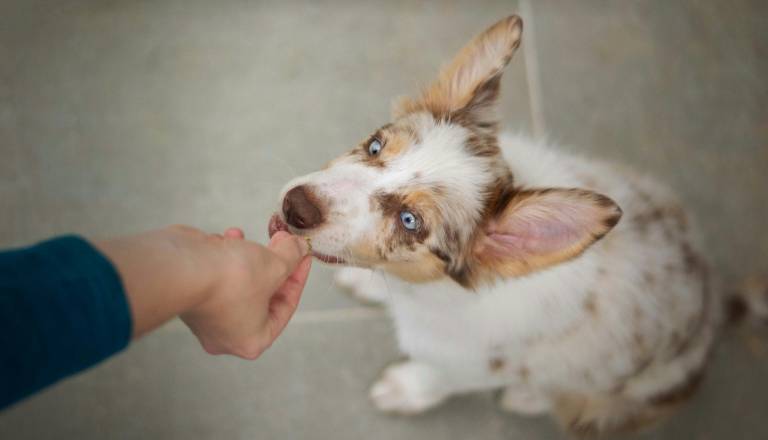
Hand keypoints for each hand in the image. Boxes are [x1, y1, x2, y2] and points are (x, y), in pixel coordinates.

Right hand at [95, 225, 311, 359]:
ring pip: (237, 282)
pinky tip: (224, 238)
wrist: (179, 266)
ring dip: (245, 255)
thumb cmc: (230, 278)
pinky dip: (222, 255)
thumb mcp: (275, 265)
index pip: (285, 309)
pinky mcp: (190, 295)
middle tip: (280, 242)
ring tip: (245, 237)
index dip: (297, 278)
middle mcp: (225, 334)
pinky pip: (215, 275)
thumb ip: (292, 256)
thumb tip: (296, 247)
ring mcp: (205, 316)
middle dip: (271, 263)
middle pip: (261, 295)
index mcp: (251, 340)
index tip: (301, 256)